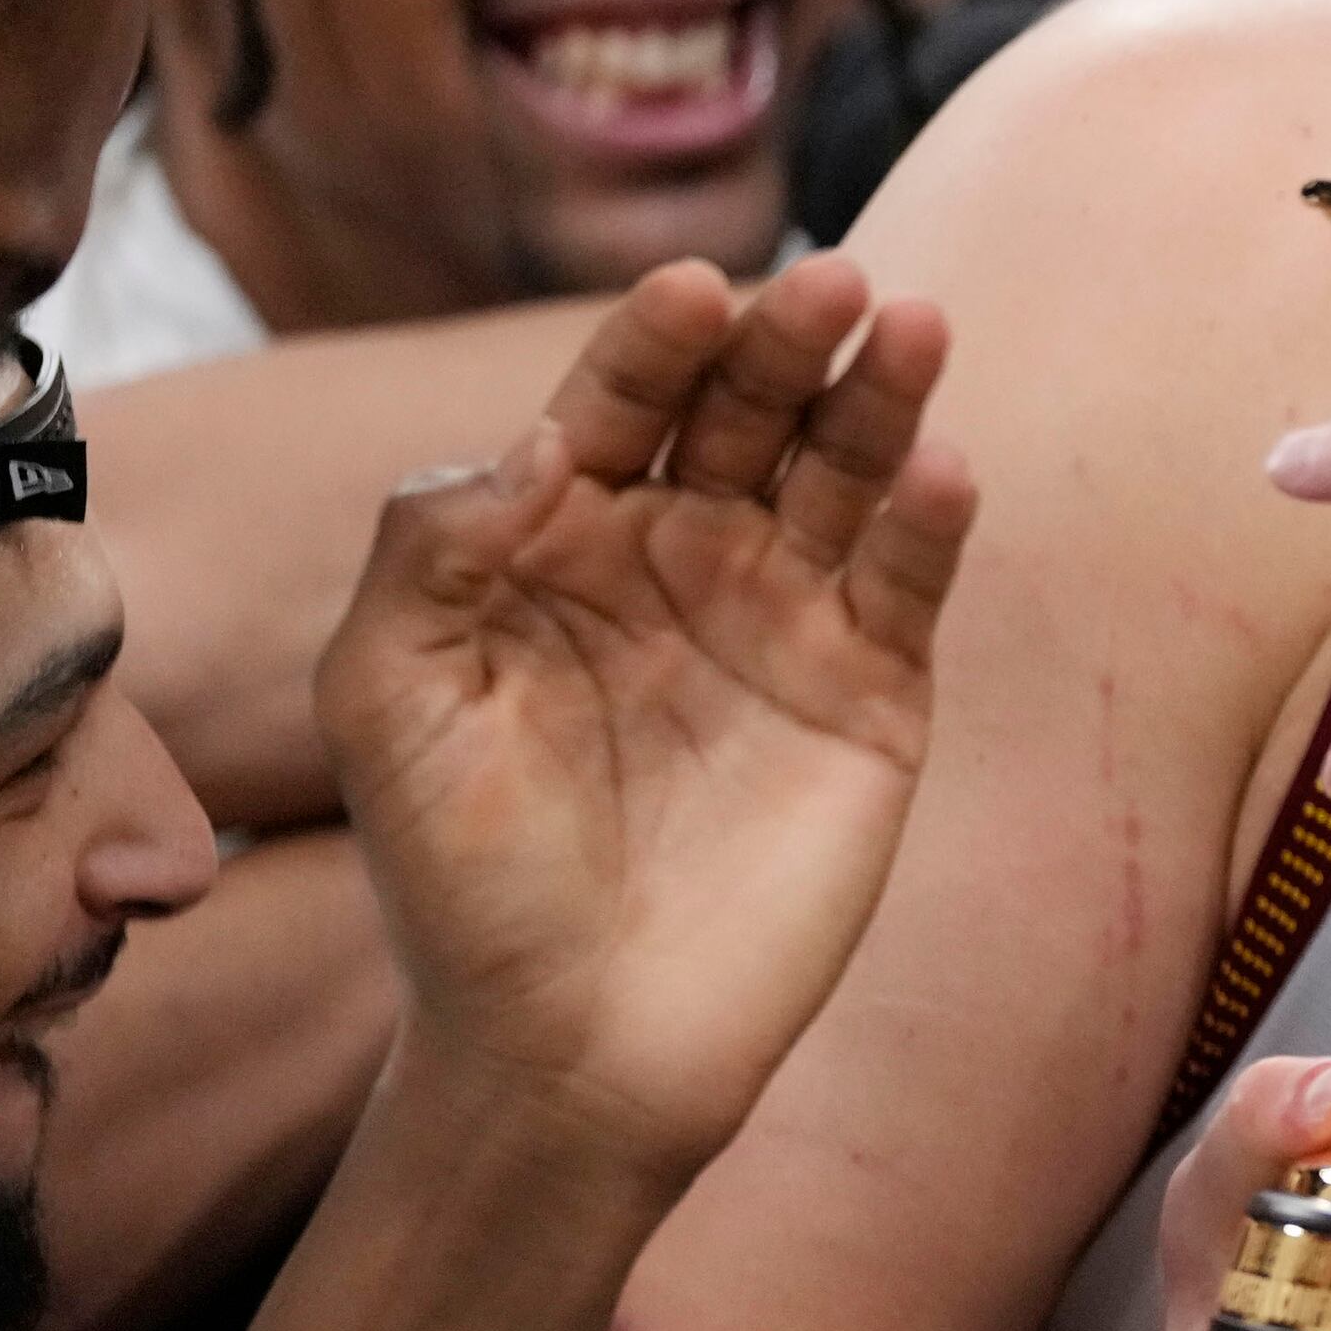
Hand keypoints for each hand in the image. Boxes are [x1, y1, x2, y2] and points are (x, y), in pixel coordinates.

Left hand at [316, 257, 972, 1187]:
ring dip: (880, 398)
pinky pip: (906, 587)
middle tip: (829, 283)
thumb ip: (430, 555)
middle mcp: (682, 560)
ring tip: (913, 327)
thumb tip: (539, 439)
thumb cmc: (463, 881)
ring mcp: (785, 622)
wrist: (574, 1047)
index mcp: (562, 545)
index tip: (688, 292)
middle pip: (745, 415)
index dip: (654, 343)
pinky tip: (941, 470)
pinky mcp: (872, 696)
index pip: (620, 406)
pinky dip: (929, 524)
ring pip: (843, 474)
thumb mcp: (389, 704)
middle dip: (785, 343)